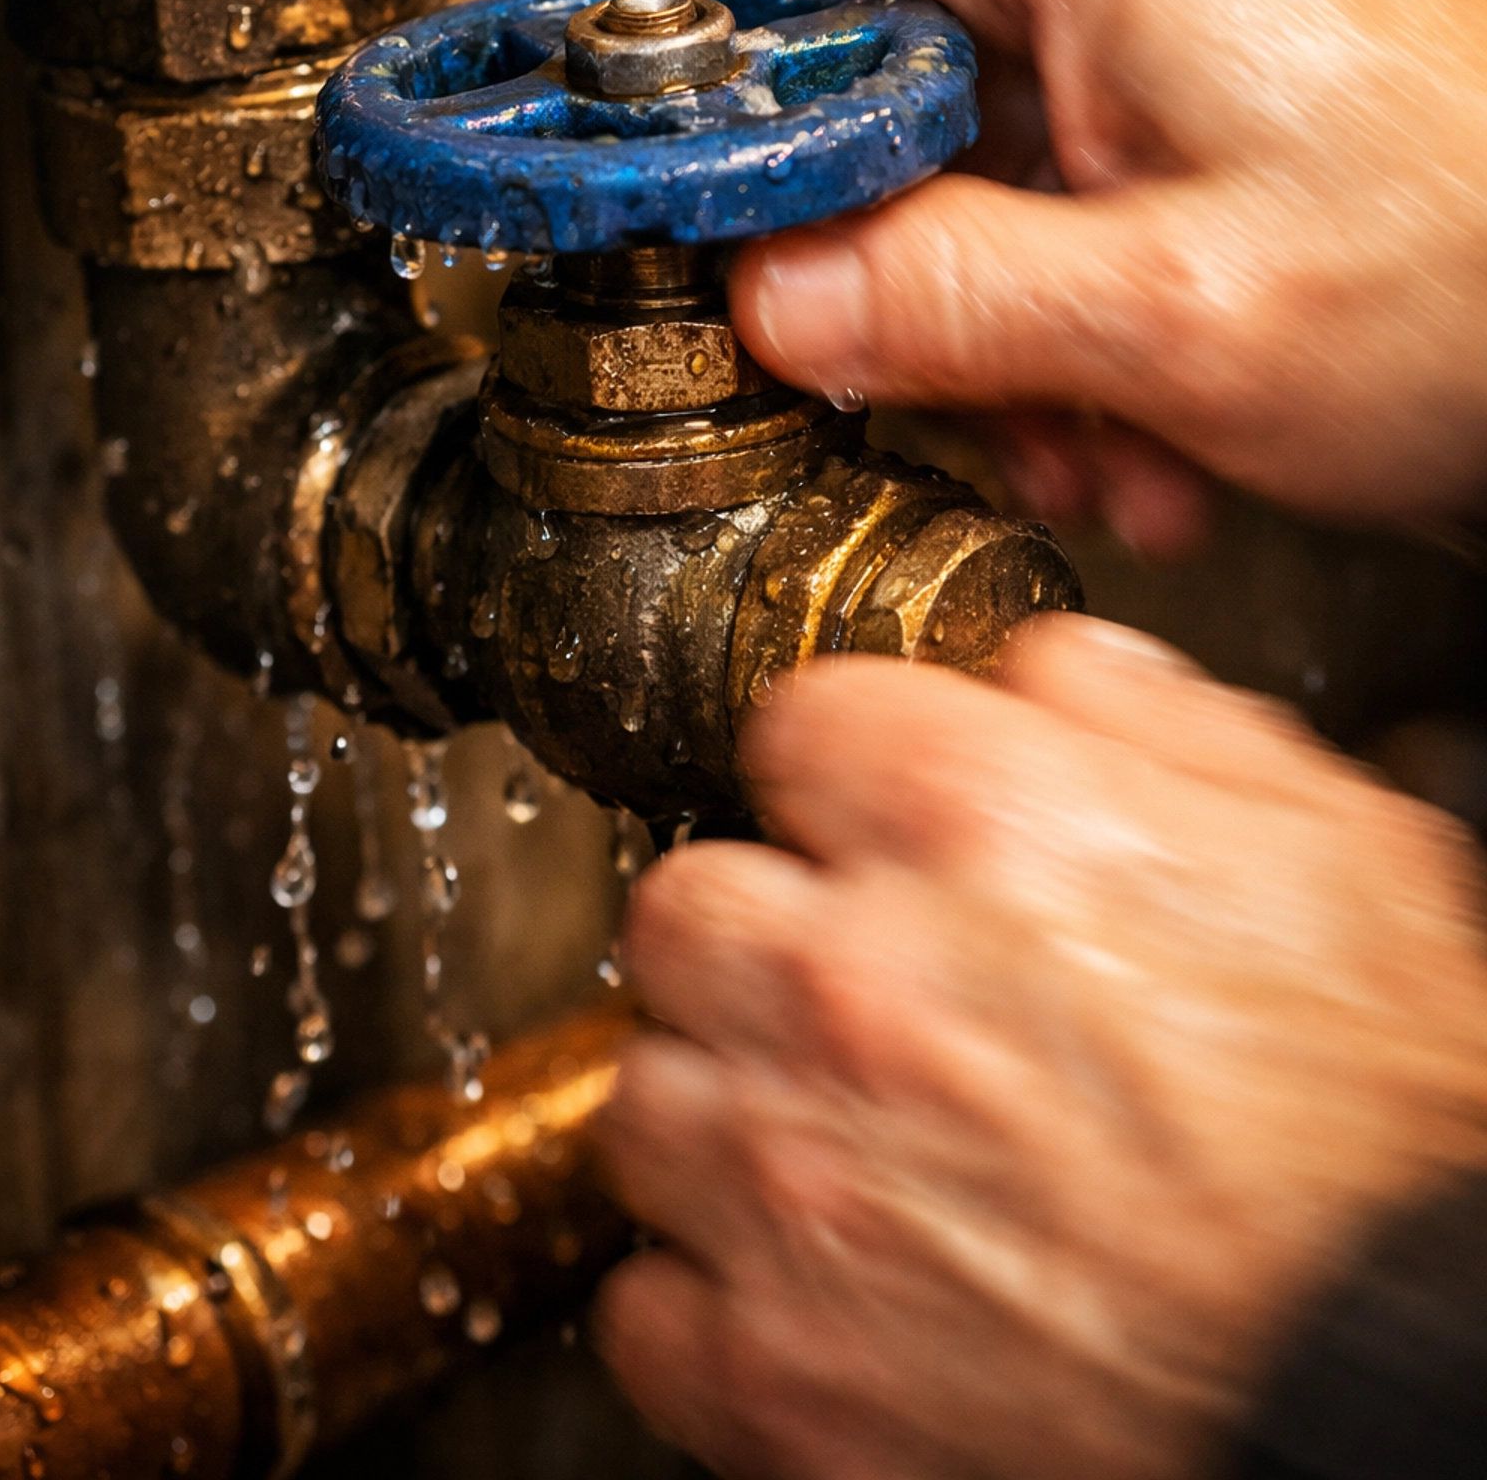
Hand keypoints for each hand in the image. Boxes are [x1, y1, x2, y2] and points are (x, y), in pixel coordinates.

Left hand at [594, 619, 1486, 1479]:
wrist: (1421, 1376)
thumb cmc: (1390, 1136)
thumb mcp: (1332, 848)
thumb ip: (1154, 722)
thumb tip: (1049, 679)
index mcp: (975, 824)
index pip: (795, 727)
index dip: (843, 774)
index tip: (867, 818)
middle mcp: (853, 984)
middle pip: (684, 905)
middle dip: (759, 931)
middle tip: (845, 980)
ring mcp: (798, 1183)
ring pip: (648, 1094)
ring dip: (728, 1107)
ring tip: (836, 1137)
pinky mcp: (781, 1376)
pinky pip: (647, 1304)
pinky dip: (709, 1295)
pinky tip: (809, 1276)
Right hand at [669, 0, 1486, 544]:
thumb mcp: (1169, 320)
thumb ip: (934, 305)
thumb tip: (775, 299)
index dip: (718, 36)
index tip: (680, 155)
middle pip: (910, 30)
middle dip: (907, 234)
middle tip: (930, 369)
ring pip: (1016, 100)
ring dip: (1017, 278)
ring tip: (1095, 415)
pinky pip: (1118, 113)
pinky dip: (1106, 251)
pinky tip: (1161, 380)